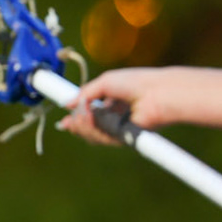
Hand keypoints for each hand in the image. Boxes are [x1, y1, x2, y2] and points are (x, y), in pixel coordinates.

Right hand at [59, 68, 178, 145]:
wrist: (156, 93)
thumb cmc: (135, 83)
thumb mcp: (104, 82)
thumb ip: (84, 93)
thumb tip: (67, 104)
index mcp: (110, 100)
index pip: (88, 112)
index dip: (75, 117)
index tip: (64, 120)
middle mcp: (114, 114)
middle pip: (88, 126)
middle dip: (76, 124)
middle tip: (69, 121)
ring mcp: (119, 127)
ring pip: (93, 134)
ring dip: (84, 128)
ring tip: (84, 119)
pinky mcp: (126, 137)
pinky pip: (105, 139)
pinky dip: (95, 131)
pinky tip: (92, 122)